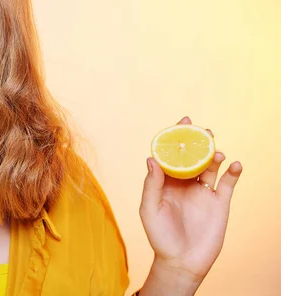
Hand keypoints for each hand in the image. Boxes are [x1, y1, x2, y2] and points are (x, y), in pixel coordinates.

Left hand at [139, 116, 242, 287]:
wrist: (181, 262)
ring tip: (215, 152)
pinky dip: (233, 172)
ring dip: (214, 156)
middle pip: (193, 156)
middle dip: (198, 141)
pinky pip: (228, 183)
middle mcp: (185, 183)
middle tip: (203, 130)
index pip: (171, 154)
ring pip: (210, 166)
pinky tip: (234, 165)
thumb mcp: (149, 209)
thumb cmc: (160, 236)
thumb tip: (151, 159)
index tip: (182, 122)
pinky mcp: (219, 203)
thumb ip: (151, 185)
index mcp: (166, 181)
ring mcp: (203, 192)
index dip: (177, 137)